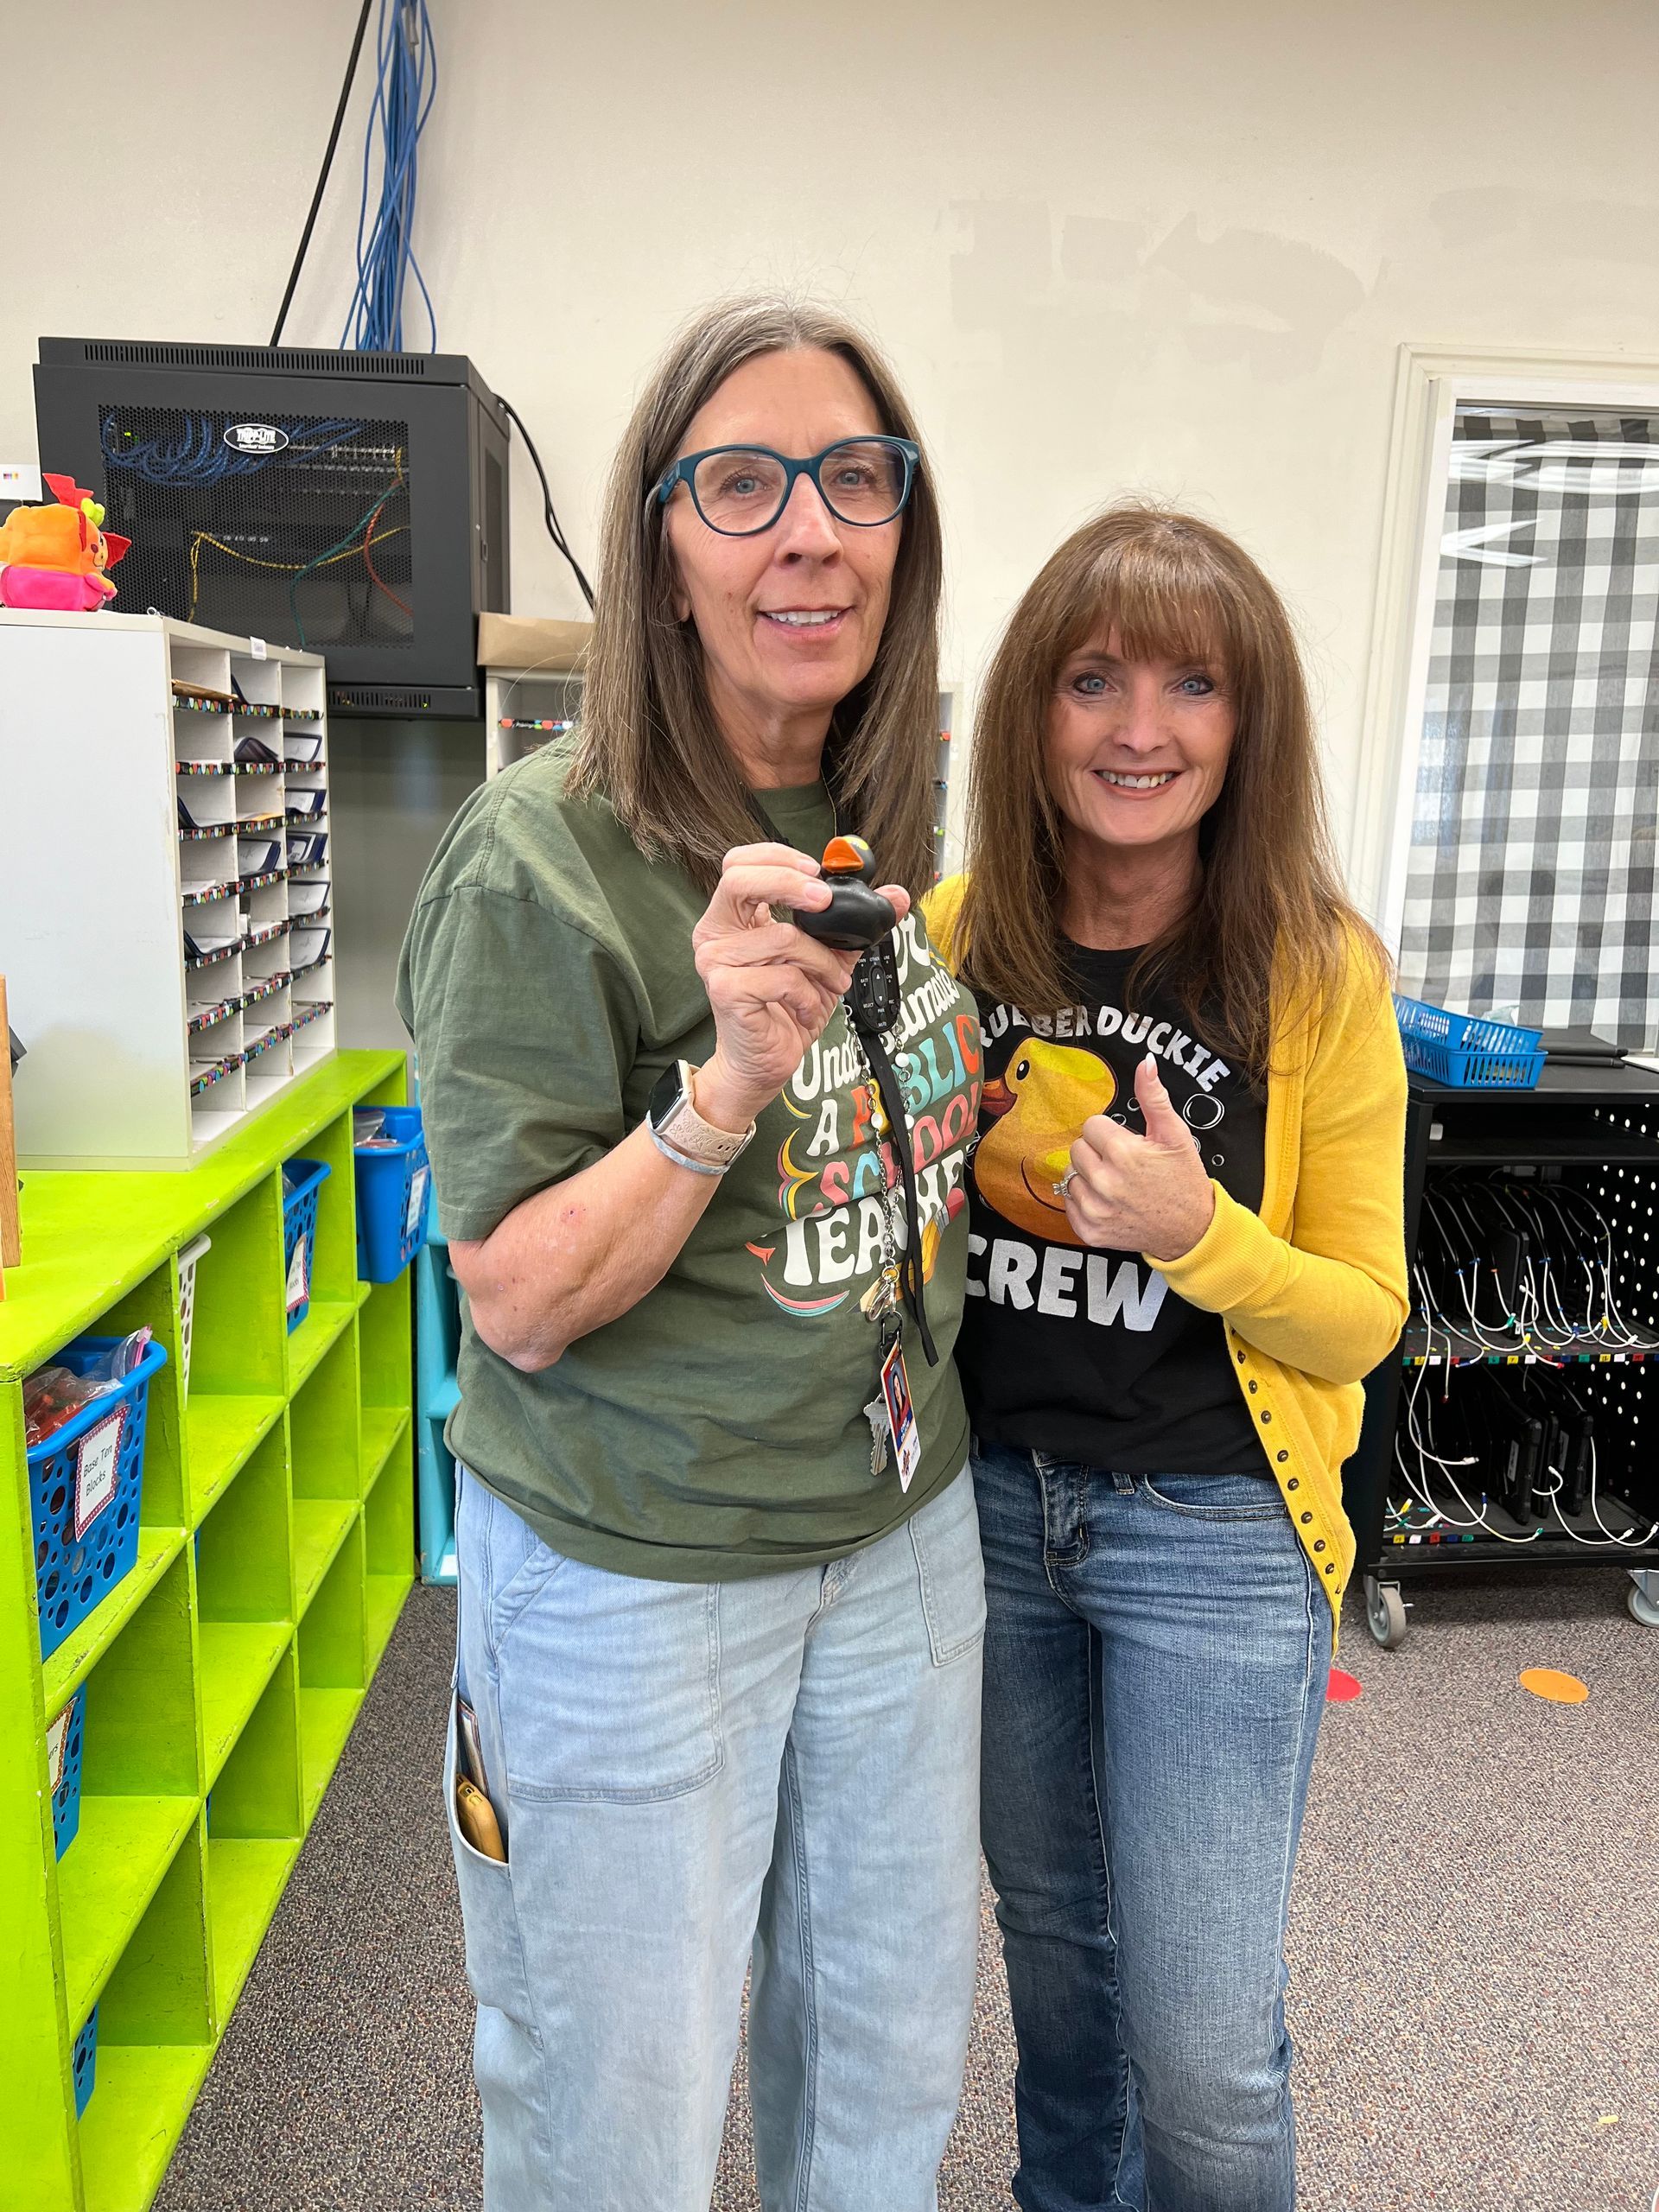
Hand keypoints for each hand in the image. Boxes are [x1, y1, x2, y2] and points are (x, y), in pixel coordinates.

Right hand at [691, 843, 910, 1129]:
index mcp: (733, 916)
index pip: (739, 863)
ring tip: (832, 982)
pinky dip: (807, 992)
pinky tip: (806, 1007)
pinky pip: (782, 977)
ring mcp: (715, 961)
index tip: (816, 872)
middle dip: (789, 882)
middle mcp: (715, 933)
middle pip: (739, 879)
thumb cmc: (788, 1006)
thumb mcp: (828, 957)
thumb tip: (897, 896)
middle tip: (826, 900)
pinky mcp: (726, 990)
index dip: (777, 856)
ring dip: (822, 961)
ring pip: (782, 937)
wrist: (766, 1061)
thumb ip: (855, 924)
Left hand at [1063, 1055, 1216, 1262]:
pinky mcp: (1090, 1231)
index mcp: (1123, 1153)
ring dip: (1088, 1176)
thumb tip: (1145, 1062)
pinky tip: (1108, 1201)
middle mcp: (1105, 1183)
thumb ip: (1154, 1097)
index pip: (1091, 1125)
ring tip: (1116, 1183)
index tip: (1127, 1144)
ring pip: (1070, 1175)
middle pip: (1077, 1148)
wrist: (1192, 1230)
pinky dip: (1084, 1201)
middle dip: (1097, 1152)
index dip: (1110, 1133)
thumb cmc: (1183, 1180)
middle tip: (1122, 1163)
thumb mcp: (1175, 1134)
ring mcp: (1096, 1210)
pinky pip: (1068, 1204)